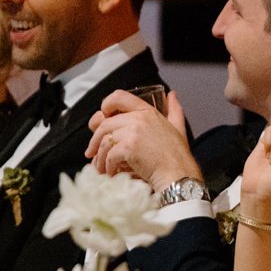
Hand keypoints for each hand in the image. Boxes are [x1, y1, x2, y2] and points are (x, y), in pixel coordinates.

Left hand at [86, 89, 201, 190]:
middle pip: (105, 124)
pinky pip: (109, 155)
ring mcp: (133, 133)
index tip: (101, 119)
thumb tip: (172, 95)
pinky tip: (111, 173)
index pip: (118, 97)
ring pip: (104, 141)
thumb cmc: (178, 155)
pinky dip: (107, 166)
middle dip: (95, 140)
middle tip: (92, 153)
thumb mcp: (178, 127)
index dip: (105, 106)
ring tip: (102, 168)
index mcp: (147, 111)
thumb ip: (174, 110)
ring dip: (99, 157)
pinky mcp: (128, 148)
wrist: (179, 174)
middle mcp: (138, 118)